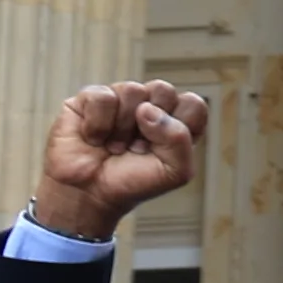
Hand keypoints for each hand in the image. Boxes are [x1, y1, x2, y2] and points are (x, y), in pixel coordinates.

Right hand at [32, 79, 207, 242]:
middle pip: (163, 89)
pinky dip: (98, 124)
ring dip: (123, 129)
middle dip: (151, 124)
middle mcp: (150, 104)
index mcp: (175, 120)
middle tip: (138, 147)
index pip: (192, 103)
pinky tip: (95, 138)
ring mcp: (120, 98)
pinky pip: (101, 97)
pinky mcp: (90, 98)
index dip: (180, 125)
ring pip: (132, 90)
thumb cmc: (134, 181)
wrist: (91, 193)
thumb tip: (148, 109)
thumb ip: (179, 140)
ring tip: (115, 146)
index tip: (164, 148)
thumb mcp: (174, 171)